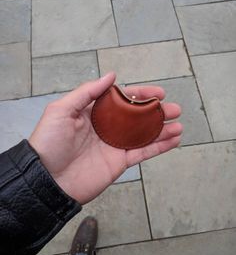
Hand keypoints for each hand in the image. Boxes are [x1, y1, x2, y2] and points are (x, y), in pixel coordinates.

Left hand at [29, 72, 181, 203]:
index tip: (159, 93)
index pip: (123, 100)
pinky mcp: (120, 162)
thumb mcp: (62, 109)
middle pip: (138, 117)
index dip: (141, 95)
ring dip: (162, 129)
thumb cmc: (50, 142)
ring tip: (179, 123)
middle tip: (175, 109)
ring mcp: (115, 145)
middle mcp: (108, 128)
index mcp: (95, 113)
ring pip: (144, 134)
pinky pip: (143, 152)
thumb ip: (87, 92)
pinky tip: (174, 140)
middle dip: (157, 112)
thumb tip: (111, 75)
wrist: (47, 179)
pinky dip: (159, 147)